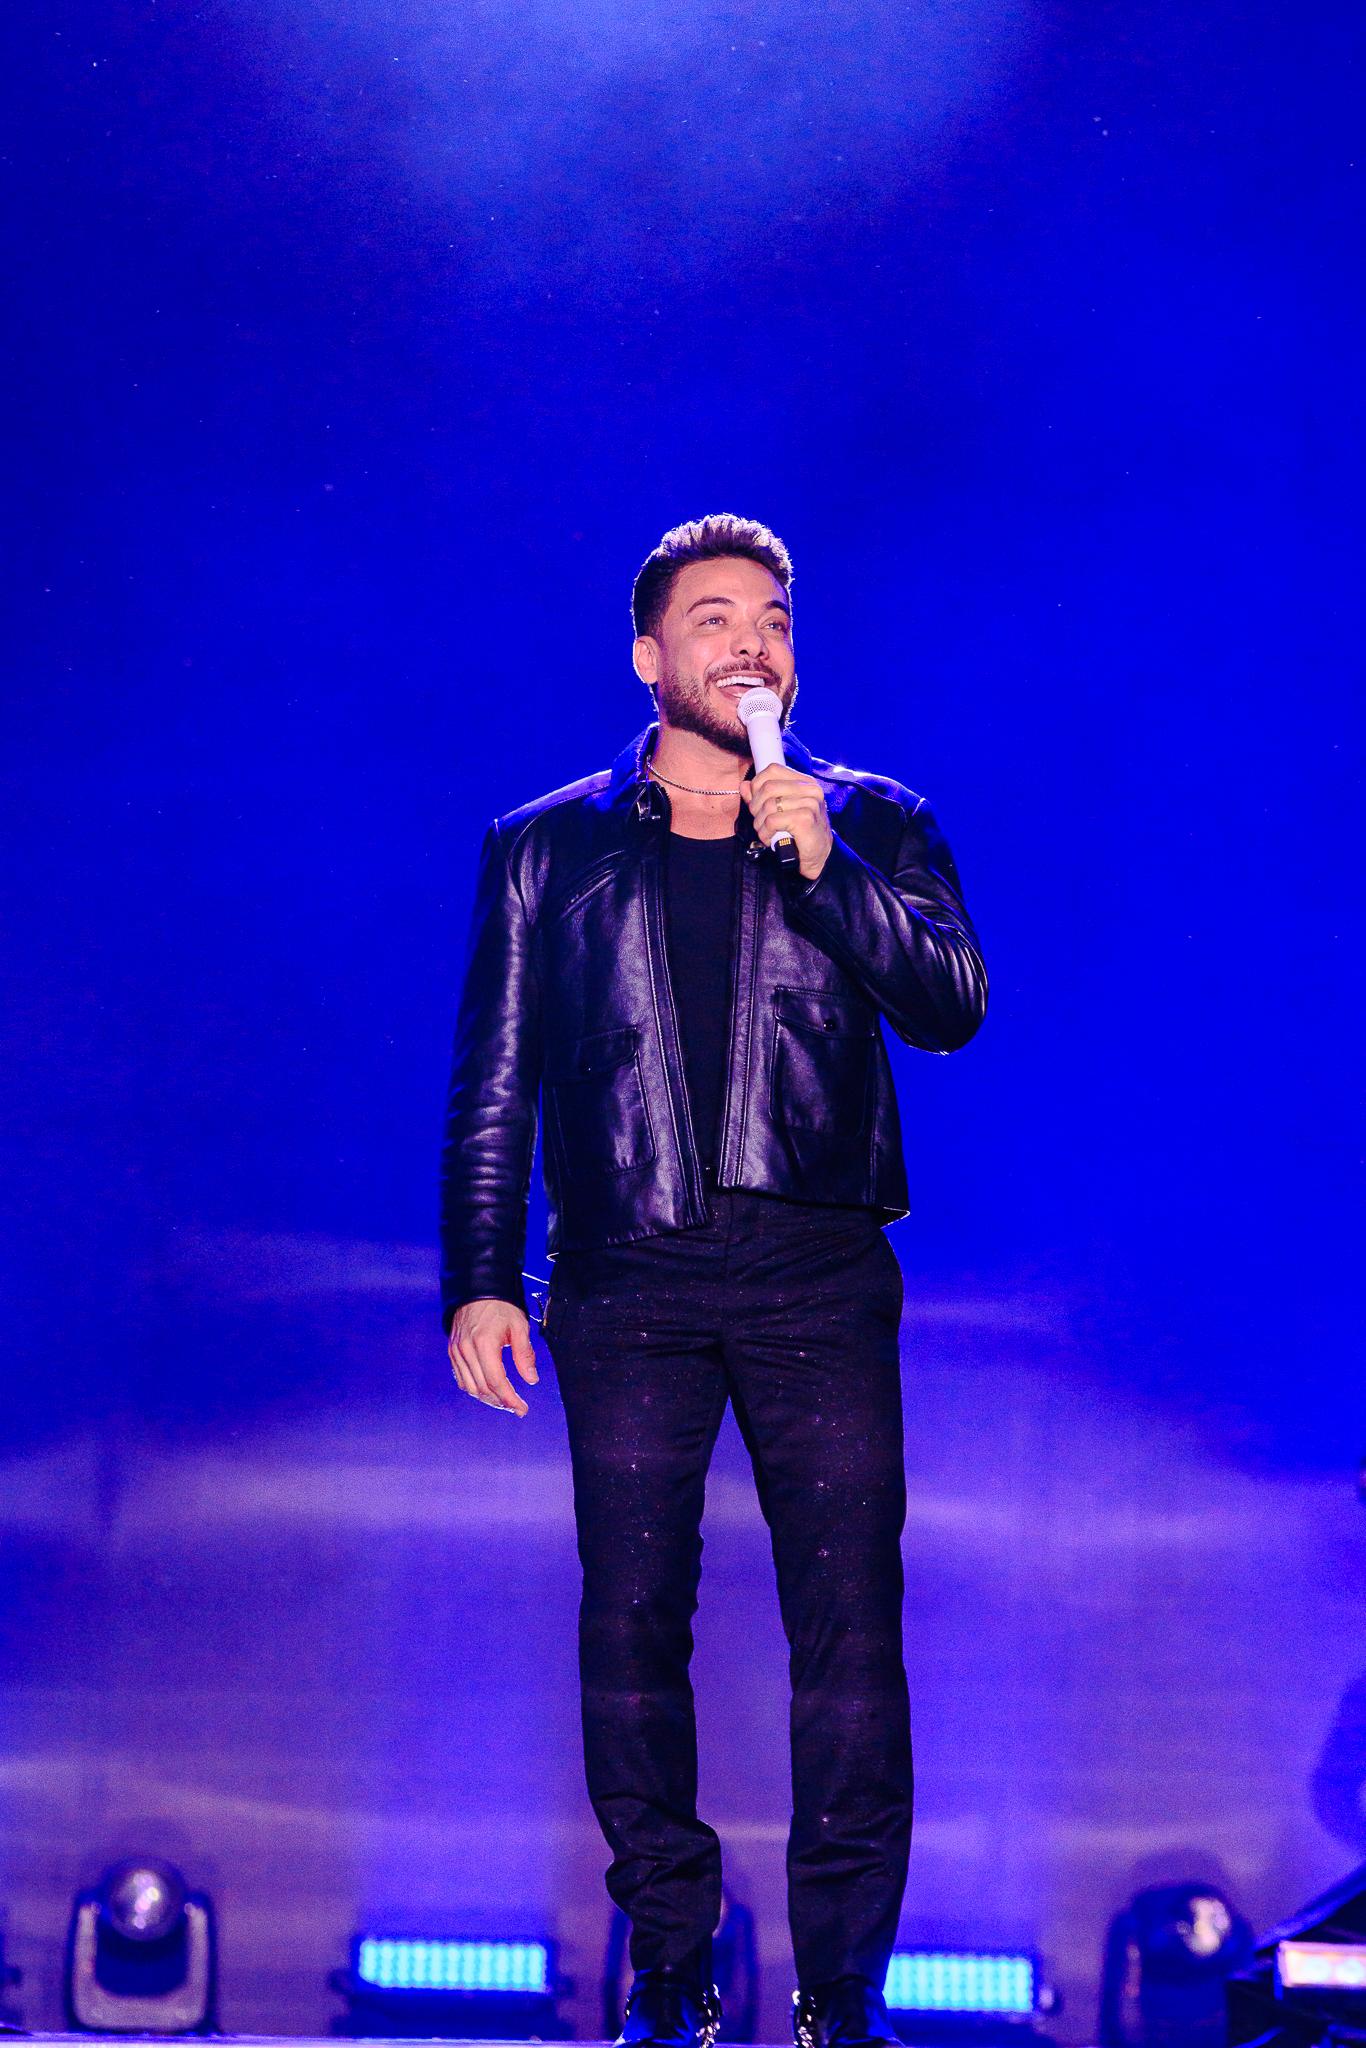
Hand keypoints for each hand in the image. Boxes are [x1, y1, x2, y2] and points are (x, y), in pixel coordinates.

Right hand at [448, 1297, 538, 1416]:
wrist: (477, 1290)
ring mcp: (457, 1352)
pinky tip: (488, 1390)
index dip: (510, 1399)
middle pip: (482, 1388)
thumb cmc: (500, 1307)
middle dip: (501, 1402)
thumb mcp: (519, 1326)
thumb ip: (525, 1354)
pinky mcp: (453, 1352)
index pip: (496, 1381)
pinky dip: (474, 1389)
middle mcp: (466, 1350)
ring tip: (504, 1402)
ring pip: (470, 1387)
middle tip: (516, 1407)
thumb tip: (531, 1379)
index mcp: (484, 1343)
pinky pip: (461, 1379)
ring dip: (487, 1399)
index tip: (522, 1409)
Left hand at [740, 763, 832, 881]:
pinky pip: (772, 821)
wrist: (818, 857)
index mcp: (805, 782)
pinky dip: (765, 833)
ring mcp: (810, 803)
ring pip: (768, 806)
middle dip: (756, 807)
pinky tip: (771, 839)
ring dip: (760, 823)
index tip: (757, 802)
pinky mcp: (805, 819)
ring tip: (766, 832)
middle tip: (760, 821)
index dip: (757, 784)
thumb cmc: (800, 834)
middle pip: (768, 788)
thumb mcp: (780, 811)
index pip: (773, 769)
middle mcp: (810, 789)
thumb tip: (744, 785)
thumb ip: (761, 797)